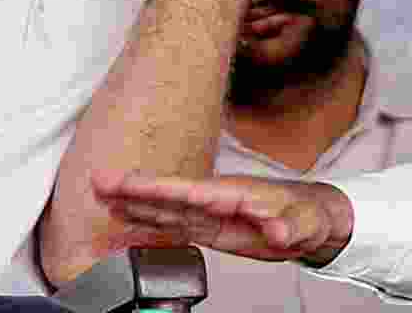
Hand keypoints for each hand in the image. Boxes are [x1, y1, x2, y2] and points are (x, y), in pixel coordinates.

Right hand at [92, 169, 354, 264]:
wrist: (312, 218)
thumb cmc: (309, 215)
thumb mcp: (307, 222)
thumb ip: (291, 225)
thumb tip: (278, 229)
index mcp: (236, 194)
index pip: (193, 191)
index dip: (160, 188)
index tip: (132, 185)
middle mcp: (216, 199)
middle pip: (170, 193)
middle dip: (135, 188)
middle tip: (99, 181)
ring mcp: (210, 212)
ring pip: (165, 206)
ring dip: (134, 202)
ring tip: (101, 195)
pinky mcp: (208, 225)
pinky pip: (171, 221)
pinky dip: (147, 218)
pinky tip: (126, 214)